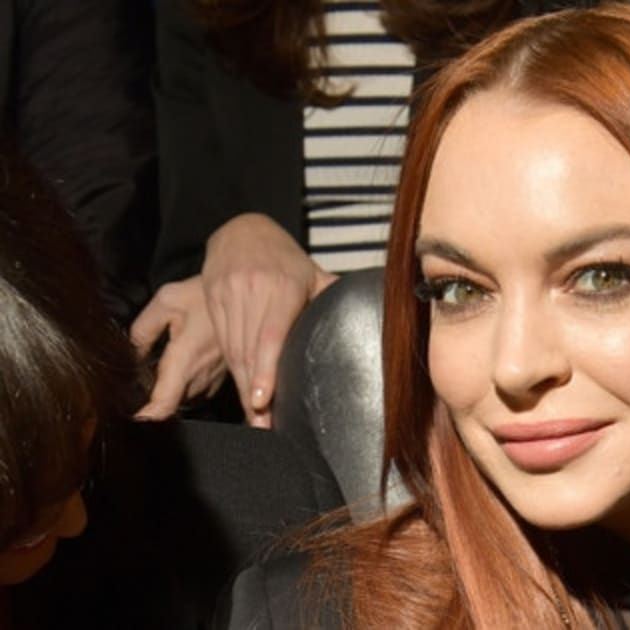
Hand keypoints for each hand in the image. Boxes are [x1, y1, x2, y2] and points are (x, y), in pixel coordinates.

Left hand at [131, 275, 226, 419]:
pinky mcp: (222, 377)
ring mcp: (214, 378)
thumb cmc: (206, 294)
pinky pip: (198, 391)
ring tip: (154, 378)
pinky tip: (178, 369)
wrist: (246, 294)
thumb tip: (132, 355)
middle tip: (134, 389)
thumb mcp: (167, 301)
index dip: (146, 417)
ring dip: (169, 394)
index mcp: (186, 357)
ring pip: (184, 399)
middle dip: (152, 401)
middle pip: (171, 405)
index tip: (132, 420)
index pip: (164, 403)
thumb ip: (143, 330)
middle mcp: (202, 374)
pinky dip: (184, 387)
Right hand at [202, 213, 335, 427]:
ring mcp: (228, 294)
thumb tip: (377, 310)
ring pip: (233, 350)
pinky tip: (244, 391)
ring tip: (256, 418)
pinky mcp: (211, 298)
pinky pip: (222, 343)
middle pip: (251, 351)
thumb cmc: (285, 260)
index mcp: (283, 285)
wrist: (242, 231)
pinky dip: (232, 370)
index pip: (272, 335)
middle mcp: (253, 289)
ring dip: (244, 387)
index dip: (266, 370)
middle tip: (265, 426)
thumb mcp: (313, 273)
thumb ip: (335, 295)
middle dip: (256, 392)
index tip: (263, 400)